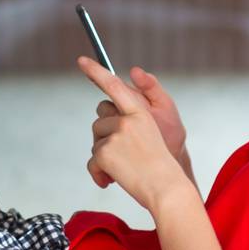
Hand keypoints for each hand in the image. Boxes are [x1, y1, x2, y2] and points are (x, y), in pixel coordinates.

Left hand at [77, 54, 189, 215]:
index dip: (96, 71)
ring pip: (95, 141)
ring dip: (103, 157)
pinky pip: (92, 161)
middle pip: (100, 118)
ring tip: (123, 169)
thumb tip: (104, 117)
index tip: (81, 61)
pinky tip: (111, 181)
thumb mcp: (150, 135)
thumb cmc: (160, 166)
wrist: (167, 188)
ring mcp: (115, 134)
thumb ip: (129, 122)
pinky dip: (98, 173)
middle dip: (104, 134)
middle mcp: (127, 119)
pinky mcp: (105, 151)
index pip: (114, 85)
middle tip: (121, 152)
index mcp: (140, 112)